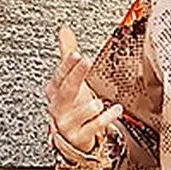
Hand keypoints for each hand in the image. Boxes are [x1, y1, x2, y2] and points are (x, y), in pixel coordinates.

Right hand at [45, 27, 123, 152]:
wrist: (72, 138)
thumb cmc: (72, 105)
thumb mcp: (69, 81)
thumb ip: (67, 55)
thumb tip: (64, 30)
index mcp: (54, 92)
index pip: (59, 77)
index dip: (67, 66)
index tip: (76, 54)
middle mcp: (58, 108)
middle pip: (66, 90)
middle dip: (76, 75)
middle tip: (86, 61)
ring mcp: (67, 124)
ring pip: (80, 112)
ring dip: (91, 106)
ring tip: (98, 101)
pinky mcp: (79, 137)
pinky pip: (94, 126)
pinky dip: (106, 118)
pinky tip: (115, 109)